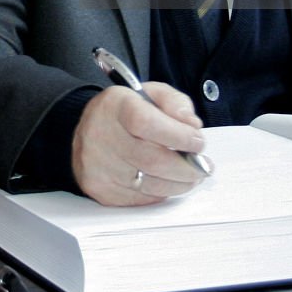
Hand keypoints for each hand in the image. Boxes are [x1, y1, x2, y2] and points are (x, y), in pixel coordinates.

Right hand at [71, 82, 208, 205]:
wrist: (88, 128)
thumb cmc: (124, 111)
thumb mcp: (150, 93)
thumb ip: (176, 103)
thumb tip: (192, 126)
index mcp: (116, 106)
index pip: (147, 123)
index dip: (178, 136)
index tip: (198, 141)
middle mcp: (102, 136)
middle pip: (152, 160)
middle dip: (187, 166)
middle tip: (203, 165)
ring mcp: (99, 167)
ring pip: (150, 184)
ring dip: (179, 183)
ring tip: (192, 175)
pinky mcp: (101, 190)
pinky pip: (140, 198)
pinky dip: (161, 192)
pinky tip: (168, 181)